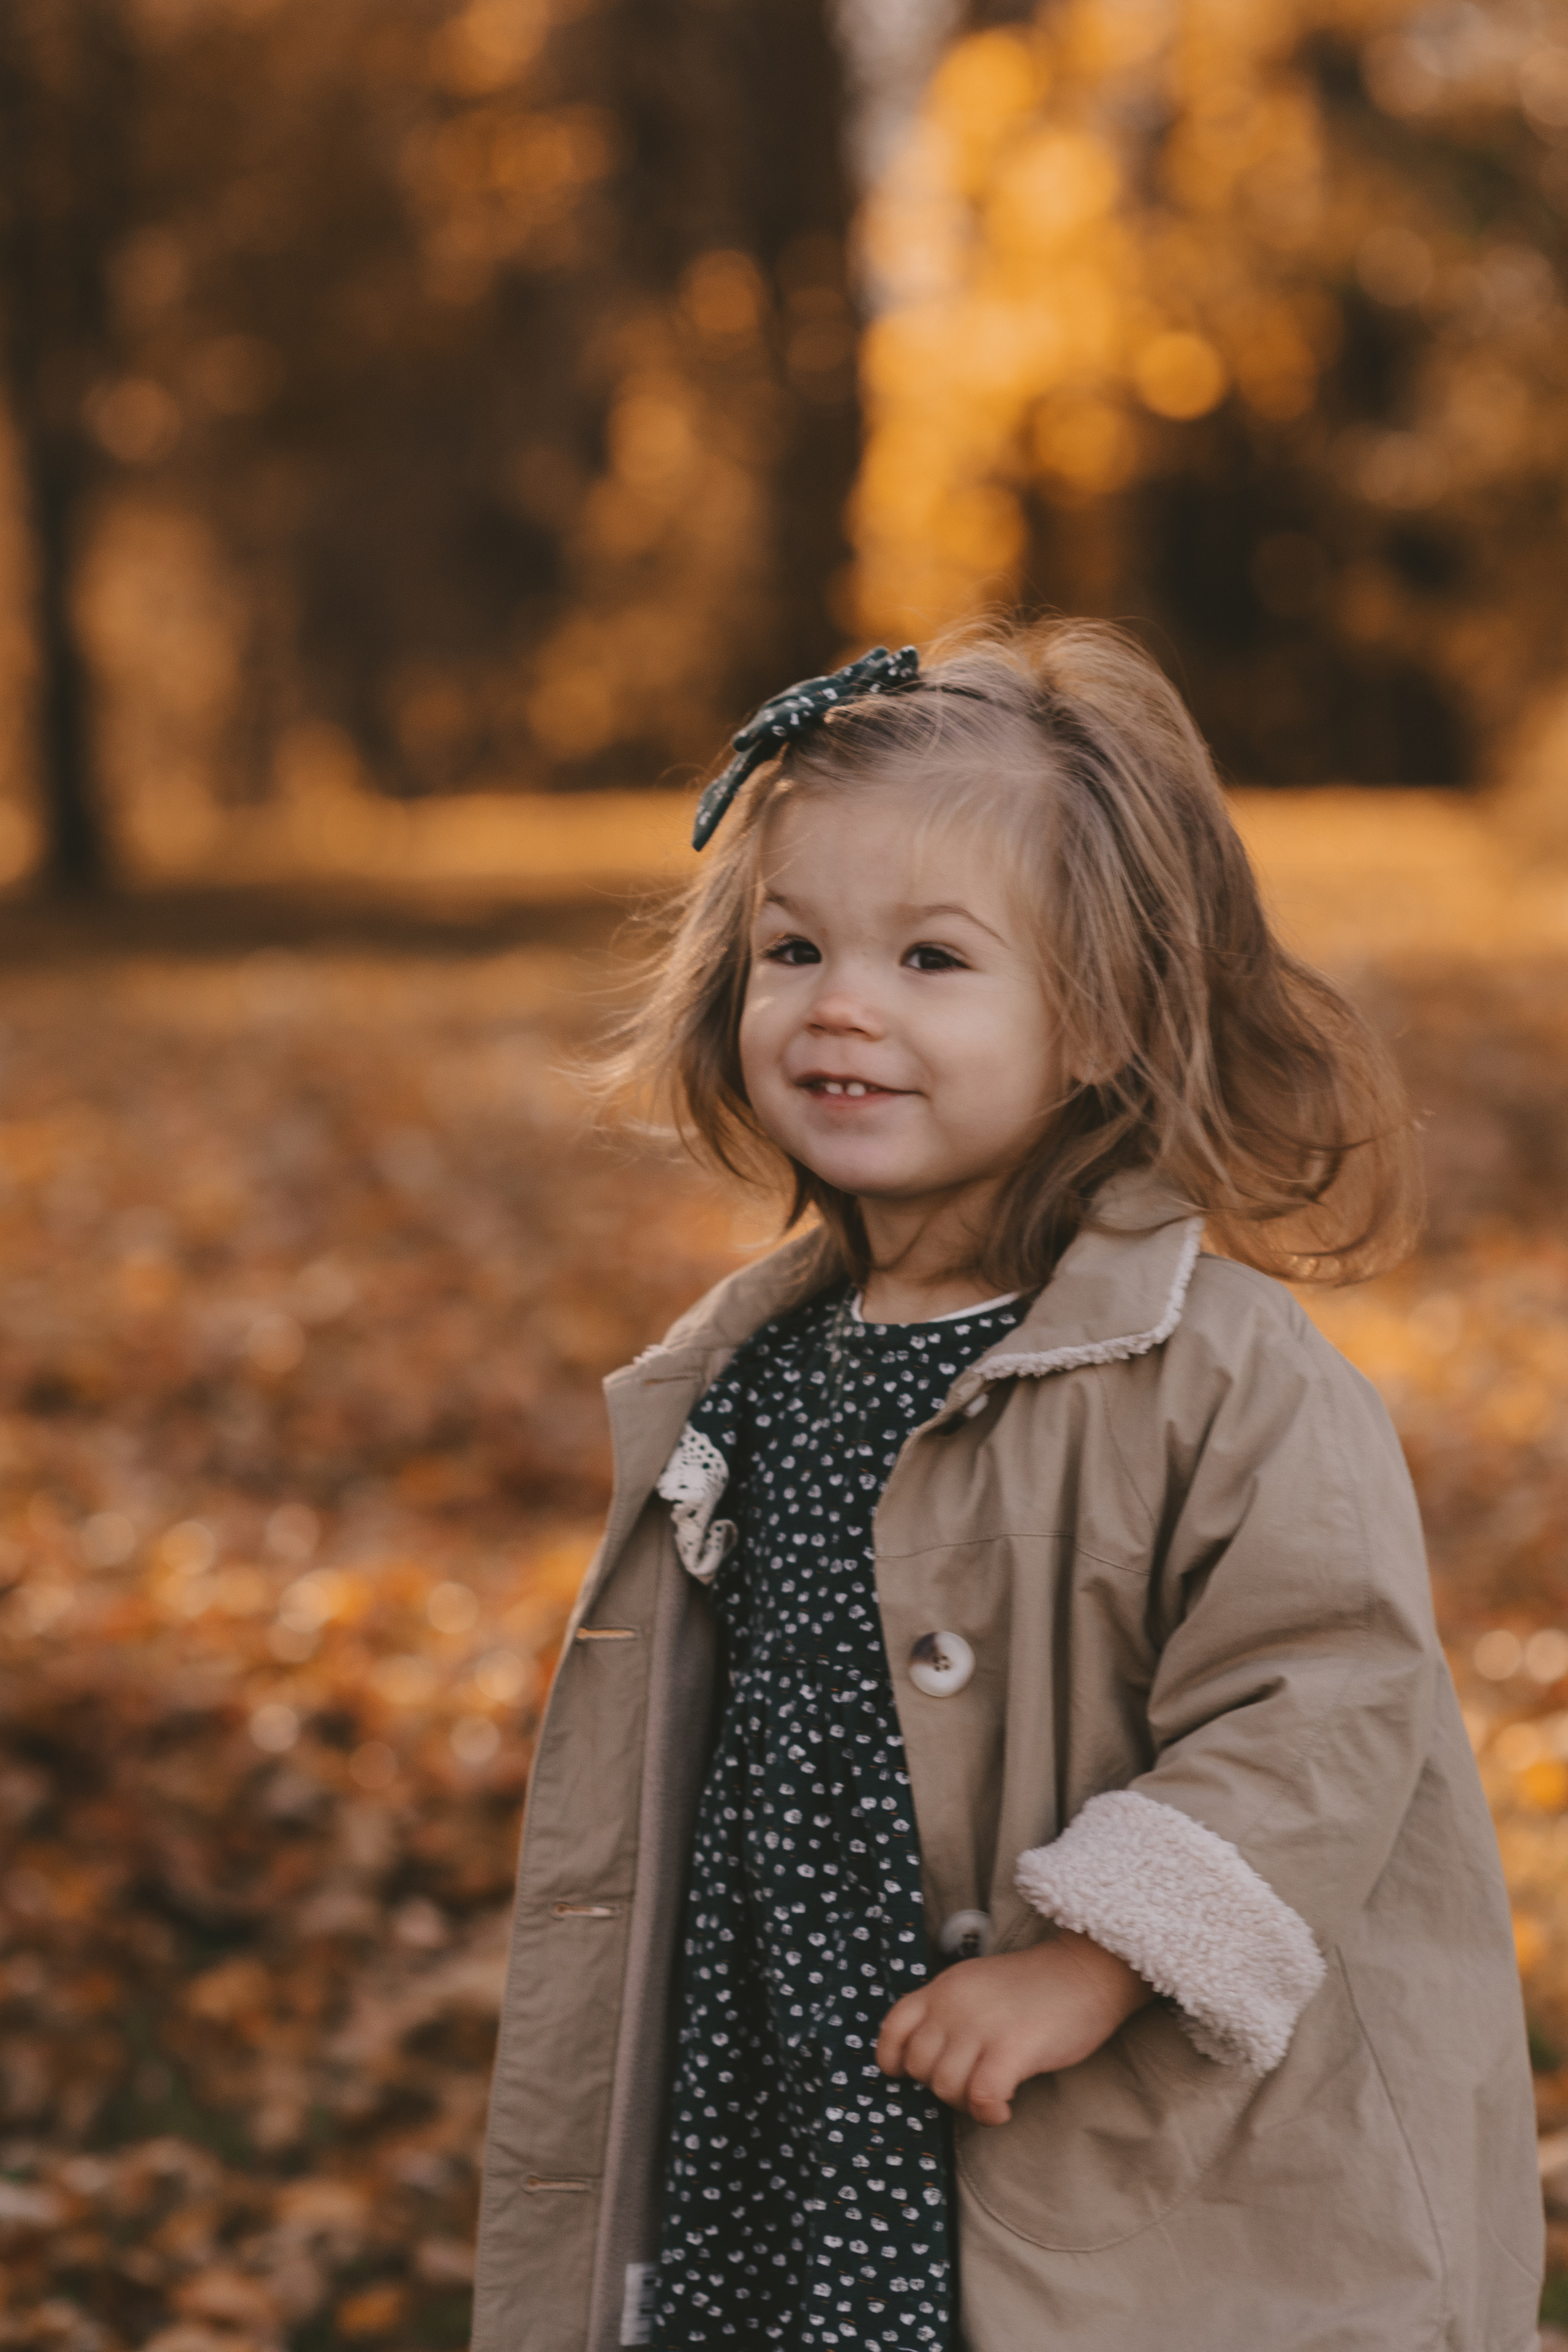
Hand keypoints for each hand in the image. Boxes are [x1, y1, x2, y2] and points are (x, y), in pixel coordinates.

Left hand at [875, 1931, 1152, 2126]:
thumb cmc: (1034, 1987)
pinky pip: (981, 2096)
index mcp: (943, 1987)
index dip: (895, 2060)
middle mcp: (953, 2005)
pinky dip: (987, 2113)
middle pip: (920, 2067)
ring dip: (966, 2103)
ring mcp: (981, 2026)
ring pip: (945, 2086)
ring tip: (992, 2096)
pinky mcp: (1012, 2047)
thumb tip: (931, 2061)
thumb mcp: (975, 1985)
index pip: (893, 2029)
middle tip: (972, 2085)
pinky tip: (1003, 2109)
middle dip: (941, 2087)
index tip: (913, 2075)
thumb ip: (949, 2013)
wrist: (1084, 1972)